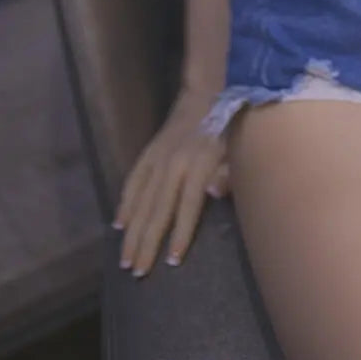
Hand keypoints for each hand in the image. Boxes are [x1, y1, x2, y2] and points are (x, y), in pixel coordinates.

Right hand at [113, 85, 229, 276]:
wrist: (210, 87)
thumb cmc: (233, 124)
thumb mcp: (241, 147)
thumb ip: (230, 171)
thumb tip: (213, 192)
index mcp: (199, 163)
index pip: (188, 206)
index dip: (180, 233)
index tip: (170, 262)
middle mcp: (174, 162)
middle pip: (158, 208)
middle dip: (147, 242)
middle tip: (137, 272)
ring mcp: (158, 156)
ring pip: (141, 199)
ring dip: (132, 230)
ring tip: (125, 258)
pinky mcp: (150, 150)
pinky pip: (133, 180)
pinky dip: (125, 202)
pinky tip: (119, 223)